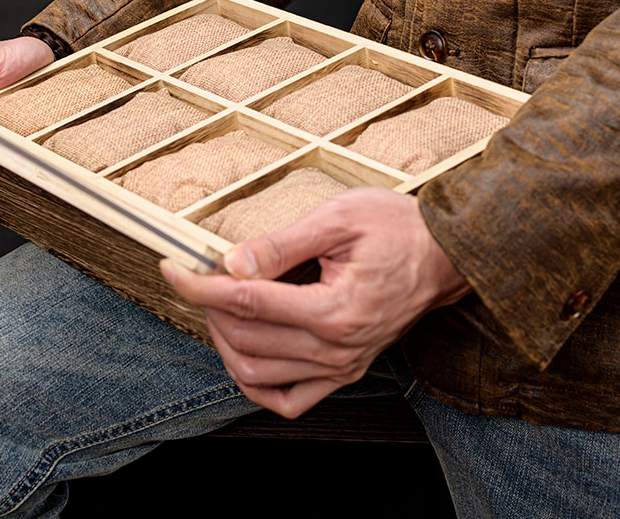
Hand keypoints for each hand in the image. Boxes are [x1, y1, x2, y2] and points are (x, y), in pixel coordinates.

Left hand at [161, 188, 470, 417]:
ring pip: (258, 375)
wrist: (446, 255)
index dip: (200, 286)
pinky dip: (256, 384)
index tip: (173, 269)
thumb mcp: (338, 219)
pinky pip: (290, 399)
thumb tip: (232, 263)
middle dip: (209, 308)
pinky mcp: (346, 370)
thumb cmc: (399, 229)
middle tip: (198, 276)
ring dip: (225, 341)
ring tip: (218, 306)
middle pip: (246, 339)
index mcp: (335, 309)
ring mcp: (342, 365)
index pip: (246, 302)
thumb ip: (281, 245)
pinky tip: (244, 355)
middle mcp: (337, 348)